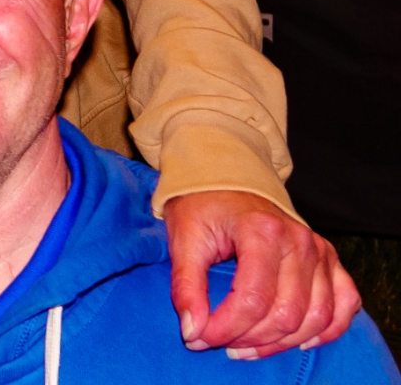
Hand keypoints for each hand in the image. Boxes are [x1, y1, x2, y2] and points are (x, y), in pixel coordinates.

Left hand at [165, 190, 360, 359]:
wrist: (226, 180)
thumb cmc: (202, 208)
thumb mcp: (183, 240)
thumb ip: (186, 286)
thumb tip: (192, 332)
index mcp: (261, 230)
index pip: (252, 300)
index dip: (225, 329)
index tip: (198, 338)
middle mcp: (299, 240)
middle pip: (286, 314)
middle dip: (250, 339)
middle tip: (219, 343)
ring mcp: (320, 251)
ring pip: (316, 317)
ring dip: (281, 343)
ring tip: (246, 347)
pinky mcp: (330, 260)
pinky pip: (345, 305)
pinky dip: (325, 330)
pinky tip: (296, 341)